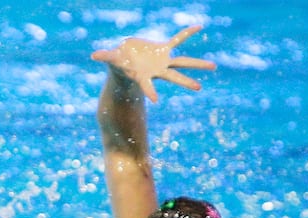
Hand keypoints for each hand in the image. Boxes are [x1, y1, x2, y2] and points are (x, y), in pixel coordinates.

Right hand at [91, 25, 215, 101]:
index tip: (155, 99)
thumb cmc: (117, 63)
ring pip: (183, 62)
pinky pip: (177, 40)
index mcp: (145, 76)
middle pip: (174, 77)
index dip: (149, 91)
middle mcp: (158, 71)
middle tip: (199, 88)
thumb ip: (105, 57)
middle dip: (186, 82)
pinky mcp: (163, 49)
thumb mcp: (111, 59)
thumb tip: (94, 55)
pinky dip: (187, 33)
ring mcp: (162, 60)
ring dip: (197, 64)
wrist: (124, 59)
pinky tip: (199, 27)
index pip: (147, 86)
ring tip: (214, 66)